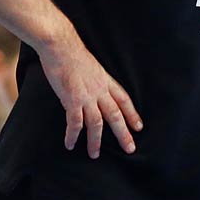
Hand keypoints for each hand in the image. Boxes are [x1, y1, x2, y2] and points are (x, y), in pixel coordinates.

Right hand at [42, 31, 140, 157]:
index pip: (124, 100)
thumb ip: (94, 79)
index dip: (132, 114)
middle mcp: (99, 90)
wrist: (60, 45)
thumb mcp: (91, 65)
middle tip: (130, 148)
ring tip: (94, 154)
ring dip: (96, 141)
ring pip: (97, 124)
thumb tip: (93, 88)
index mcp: (105, 81)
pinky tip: (70, 144)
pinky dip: (73, 135)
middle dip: (123, 133)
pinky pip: (74, 123)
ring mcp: (87, 96)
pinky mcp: (72, 100)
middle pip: (115, 115)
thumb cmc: (71, 52)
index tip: (138, 127)